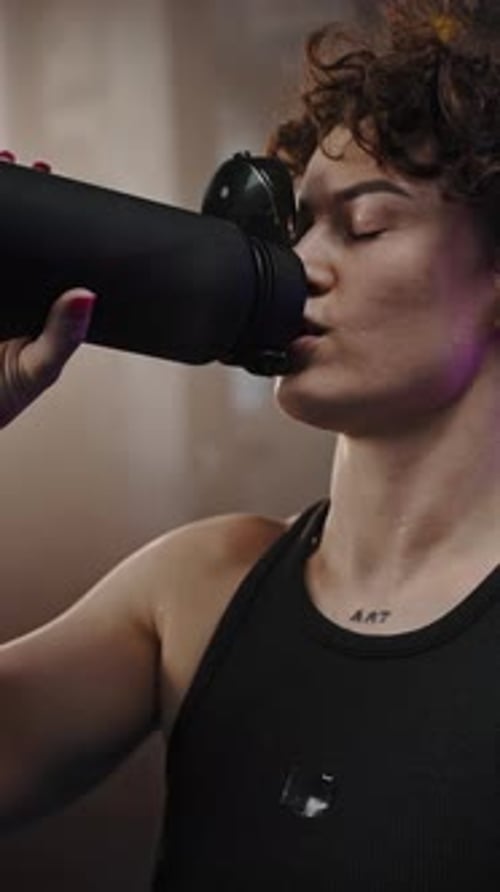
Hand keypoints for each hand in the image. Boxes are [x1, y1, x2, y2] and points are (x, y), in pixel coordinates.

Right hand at [0, 151, 96, 426]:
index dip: (43, 203)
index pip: (39, 239)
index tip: (49, 170)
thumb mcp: (39, 367)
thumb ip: (64, 337)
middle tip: (21, 160)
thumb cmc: (3, 396)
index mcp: (30, 293)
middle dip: (10, 187)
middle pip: (9, 227)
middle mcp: (4, 280)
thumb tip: (87, 295)